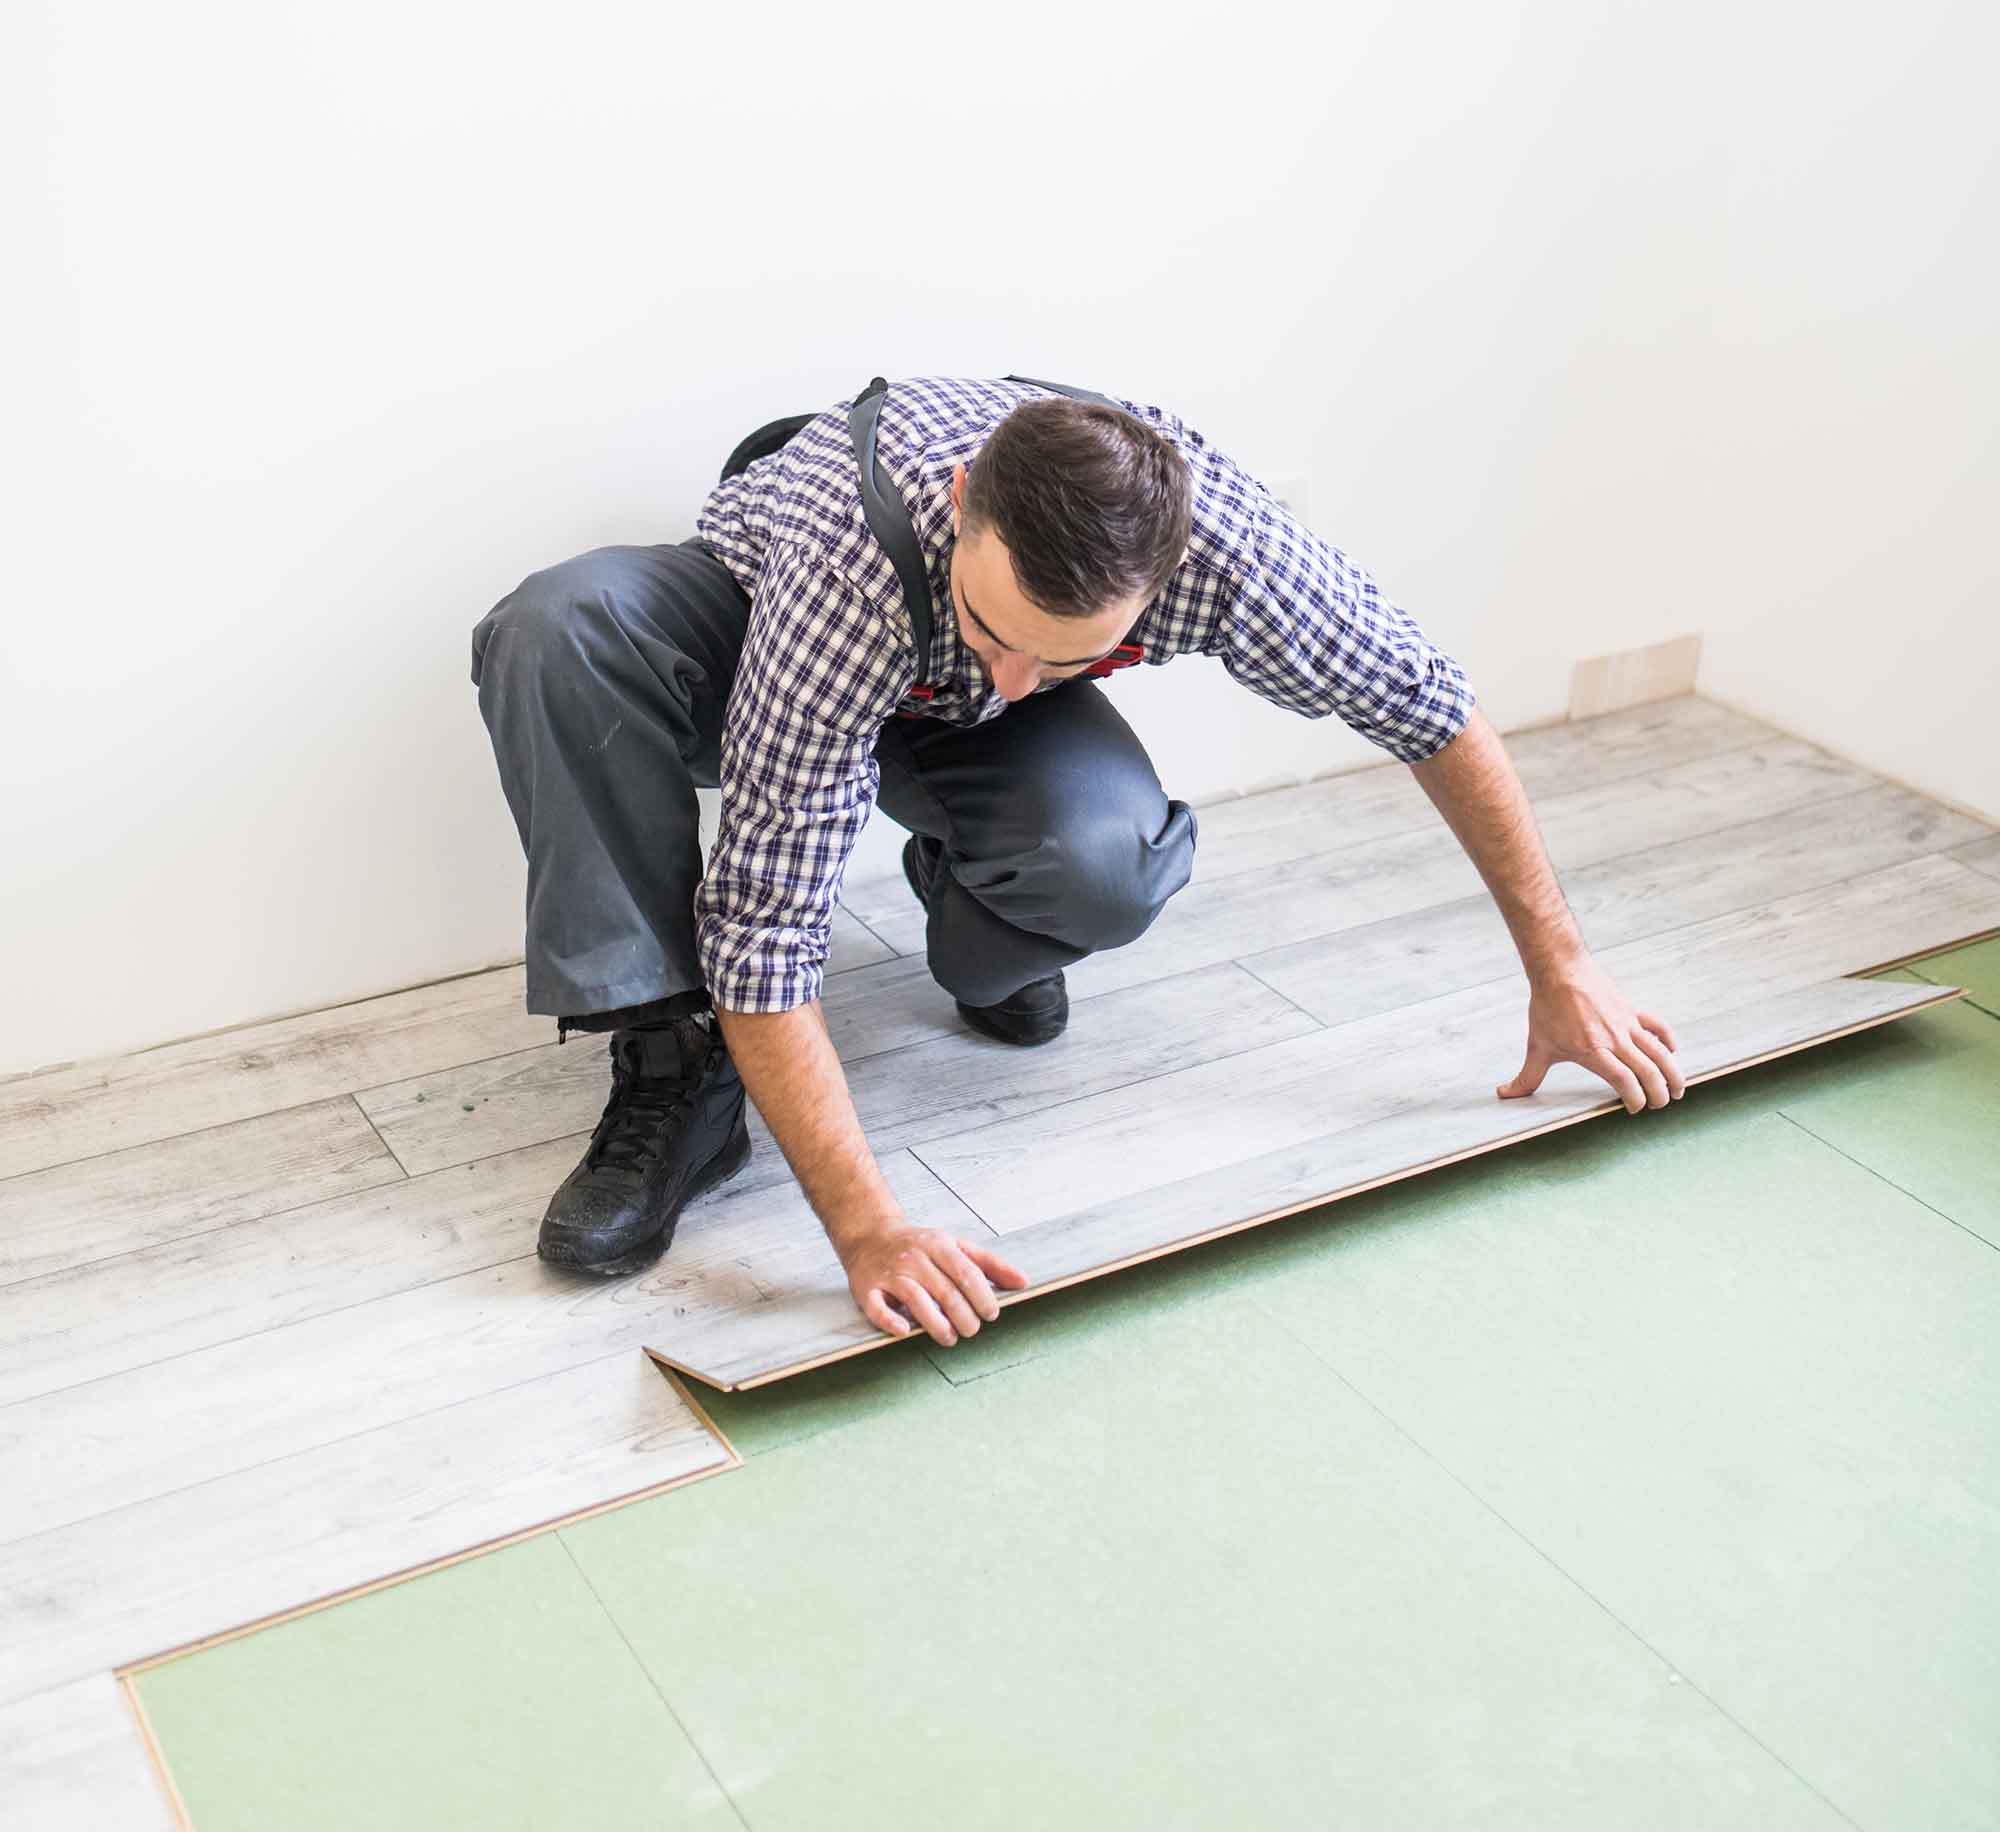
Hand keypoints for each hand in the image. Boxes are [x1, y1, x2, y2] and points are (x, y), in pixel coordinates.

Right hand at [838, 1222, 1030, 1346]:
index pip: (967, 1274)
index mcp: (938, 1245)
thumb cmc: (920, 1245)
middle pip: (946, 1292)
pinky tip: (905, 1331)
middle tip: (971, 1330)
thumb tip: (1023, 1282)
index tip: (991, 1314)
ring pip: (917, 1301)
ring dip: (937, 1326)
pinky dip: (891, 1322)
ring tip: (950, 1337)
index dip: (983, 1298)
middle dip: (964, 1318)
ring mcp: (890, 1273)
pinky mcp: (867, 1289)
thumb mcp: (956, 1245)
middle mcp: (914, 1257)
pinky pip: (878, 1308)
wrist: (870, 1235)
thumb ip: (990, 1264)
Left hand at [1498, 953, 1683, 1112]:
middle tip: (1660, 1105)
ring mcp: (1626, 1024)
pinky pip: (1657, 1026)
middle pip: (1648, 1071)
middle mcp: (1614, 1039)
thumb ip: (1527, 1076)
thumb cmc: (1547, 1008)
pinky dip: (1667, 1040)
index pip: (1624, 1081)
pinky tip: (1671, 1052)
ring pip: (1659, 1052)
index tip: (1634, 1108)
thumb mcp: (1537, 1046)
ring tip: (1678, 1090)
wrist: (1560, 970)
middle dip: (1659, 1093)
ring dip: (1673, 1073)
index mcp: (1593, 1051)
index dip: (1634, 1099)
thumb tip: (1505, 1094)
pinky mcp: (1631, 1010)